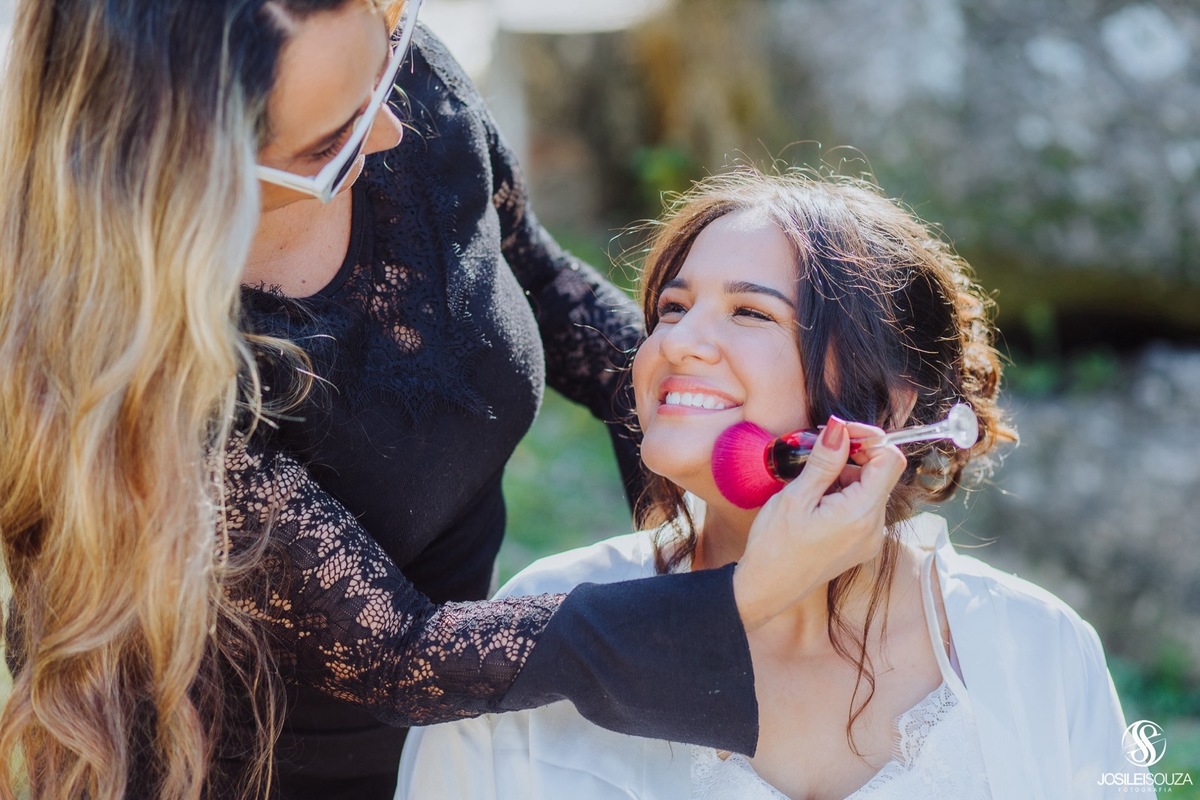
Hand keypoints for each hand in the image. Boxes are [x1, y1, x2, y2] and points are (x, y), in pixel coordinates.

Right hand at [732, 417, 905, 630]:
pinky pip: (863, 509)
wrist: (767, 587)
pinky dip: (845, 494)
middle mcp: (875, 528)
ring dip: (846, 475)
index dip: (869, 439)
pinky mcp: (861, 546)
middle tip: (819, 451)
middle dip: (854, 456)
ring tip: (812, 481)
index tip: (840, 433)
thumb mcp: (796, 496)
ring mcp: (870, 539)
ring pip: (871, 490)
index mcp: (861, 514)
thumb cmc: (775, 545)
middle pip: (881, 474)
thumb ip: (824, 461)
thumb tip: (840, 429)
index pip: (889, 460)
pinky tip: (817, 499)